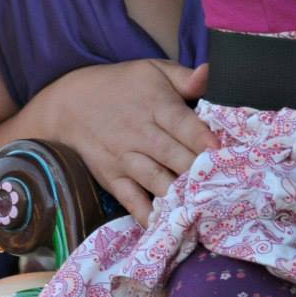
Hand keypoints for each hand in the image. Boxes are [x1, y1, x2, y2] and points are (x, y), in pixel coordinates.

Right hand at [40, 60, 212, 225]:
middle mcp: (140, 133)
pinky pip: (131, 200)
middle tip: (225, 187)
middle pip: (174, 156)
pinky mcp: (111, 178)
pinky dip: (147, 214)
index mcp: (156, 105)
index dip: (203, 139)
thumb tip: (210, 72)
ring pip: (156, 179)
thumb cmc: (122, 85)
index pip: (183, 124)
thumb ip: (186, 77)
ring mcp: (124, 158)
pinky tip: (165, 226)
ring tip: (202, 208)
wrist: (70, 103)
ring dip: (178, 195)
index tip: (222, 153)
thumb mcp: (154, 70)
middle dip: (198, 172)